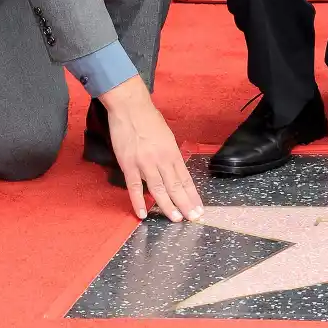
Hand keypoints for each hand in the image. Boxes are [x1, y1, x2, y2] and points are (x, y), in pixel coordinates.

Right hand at [100, 77, 202, 222]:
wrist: (130, 108)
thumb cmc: (149, 119)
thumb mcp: (167, 136)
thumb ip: (170, 155)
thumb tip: (175, 171)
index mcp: (172, 152)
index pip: (185, 178)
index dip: (192, 195)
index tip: (199, 207)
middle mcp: (161, 160)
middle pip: (175, 186)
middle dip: (185, 204)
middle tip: (193, 218)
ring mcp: (145, 163)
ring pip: (158, 189)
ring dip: (168, 206)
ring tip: (176, 219)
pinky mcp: (128, 165)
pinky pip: (134, 187)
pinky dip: (138, 201)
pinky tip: (143, 214)